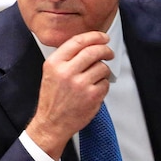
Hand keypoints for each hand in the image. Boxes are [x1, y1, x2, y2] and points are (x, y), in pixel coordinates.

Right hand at [26, 31, 113, 159]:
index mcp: (55, 63)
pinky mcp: (92, 96)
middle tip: (109, 53)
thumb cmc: (53, 99)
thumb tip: (89, 44)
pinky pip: (106, 83)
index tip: (102, 37)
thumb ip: (66, 57)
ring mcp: (80, 84)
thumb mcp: (51, 73)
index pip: (78, 41)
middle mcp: (66, 72)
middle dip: (105, 50)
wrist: (52, 123)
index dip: (94, 36)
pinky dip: (103, 85)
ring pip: (102, 67)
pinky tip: (94, 90)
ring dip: (103, 70)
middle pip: (94, 51)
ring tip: (96, 77)